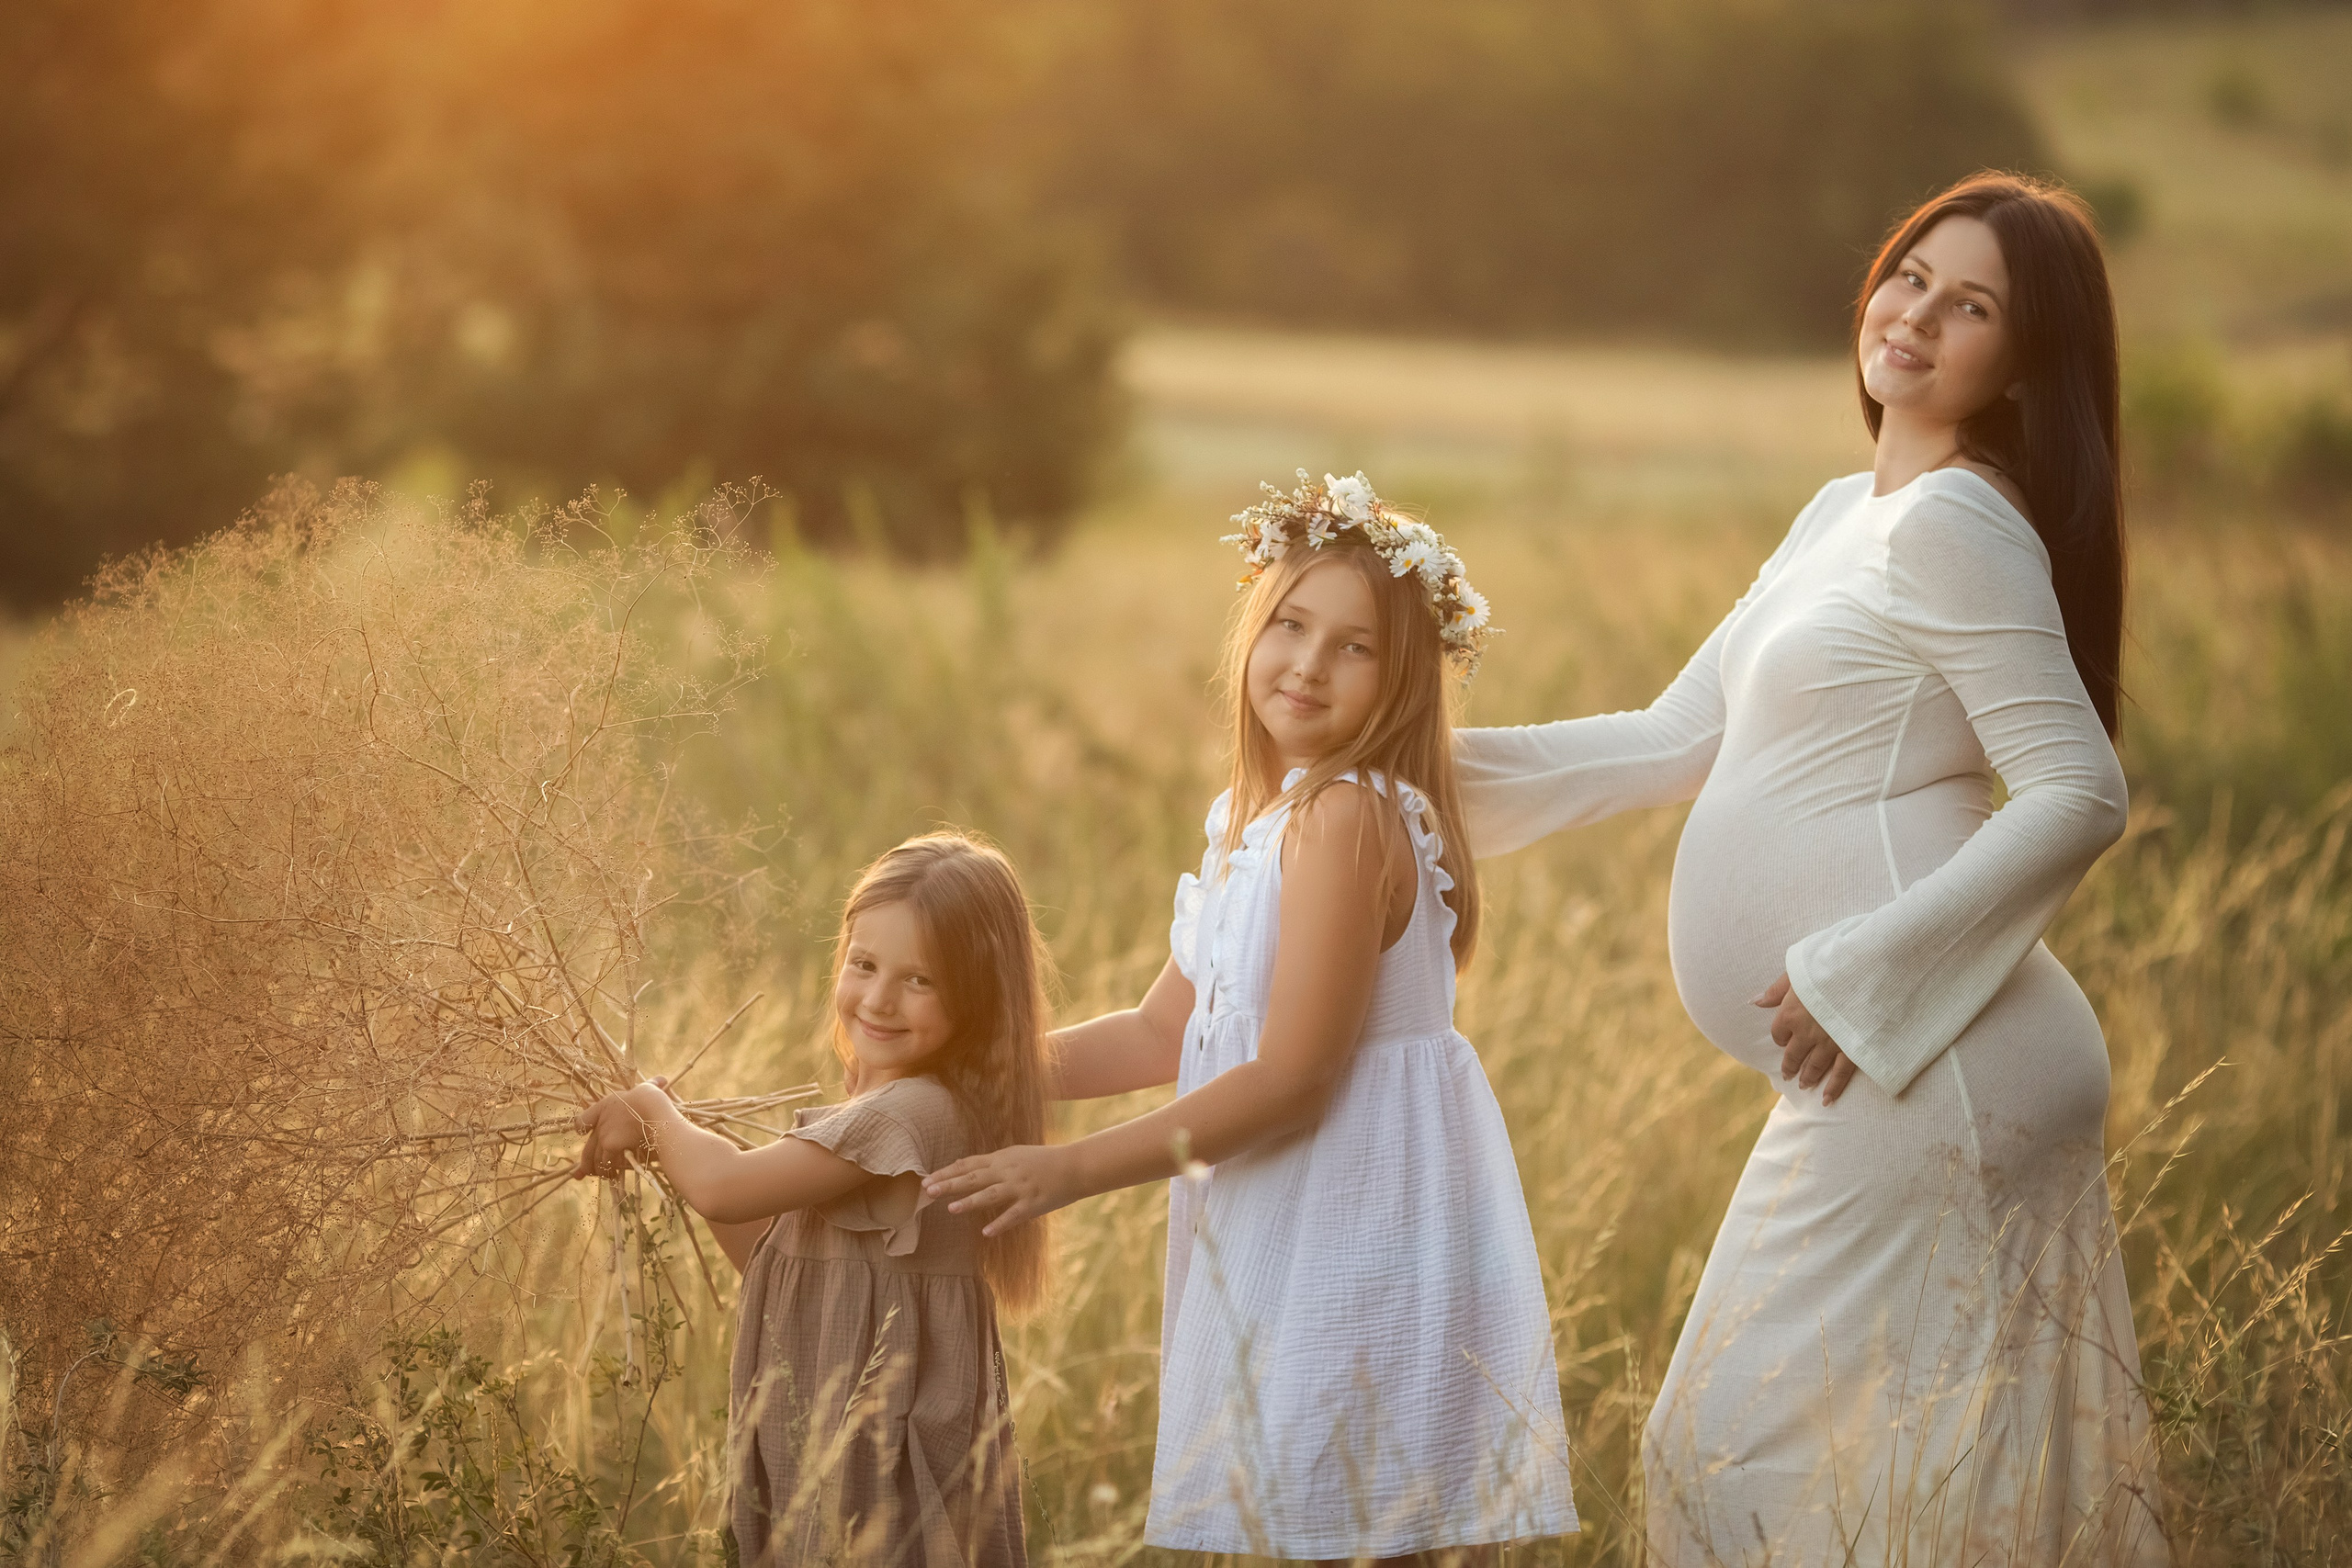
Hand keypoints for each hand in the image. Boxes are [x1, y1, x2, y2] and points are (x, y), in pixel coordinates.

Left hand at [569, 1077, 668, 1179]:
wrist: (654, 1111)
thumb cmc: (653, 1098)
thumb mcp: (649, 1089)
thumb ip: (651, 1086)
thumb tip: (662, 1079)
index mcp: (605, 1105)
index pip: (582, 1120)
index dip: (582, 1128)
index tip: (583, 1133)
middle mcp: (600, 1121)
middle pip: (587, 1147)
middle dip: (585, 1163)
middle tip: (584, 1173)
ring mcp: (604, 1134)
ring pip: (595, 1158)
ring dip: (599, 1170)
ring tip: (606, 1175)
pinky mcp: (611, 1145)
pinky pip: (607, 1163)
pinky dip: (610, 1171)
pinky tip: (615, 1175)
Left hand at [922, 1144, 1079, 1236]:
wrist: (1075, 1166)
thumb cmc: (1044, 1161)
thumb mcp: (1016, 1154)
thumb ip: (992, 1162)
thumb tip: (963, 1166)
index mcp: (1002, 1158)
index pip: (969, 1164)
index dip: (947, 1171)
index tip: (927, 1178)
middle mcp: (1008, 1171)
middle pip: (973, 1177)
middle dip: (949, 1184)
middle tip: (927, 1190)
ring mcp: (1020, 1187)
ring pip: (990, 1194)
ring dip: (970, 1201)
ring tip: (950, 1208)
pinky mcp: (1033, 1203)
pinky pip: (1014, 1215)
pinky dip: (1000, 1223)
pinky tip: (986, 1232)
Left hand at [1754, 977, 1859, 1105]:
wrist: (1865, 970)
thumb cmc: (1830, 964)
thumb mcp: (1800, 969)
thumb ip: (1778, 989)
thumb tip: (1755, 1002)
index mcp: (1791, 1012)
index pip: (1779, 1033)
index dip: (1781, 1037)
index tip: (1785, 1039)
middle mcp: (1806, 1032)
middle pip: (1794, 1054)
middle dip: (1791, 1065)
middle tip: (1789, 1075)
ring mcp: (1829, 1043)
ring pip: (1815, 1066)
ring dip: (1808, 1077)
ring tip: (1804, 1085)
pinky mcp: (1851, 1049)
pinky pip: (1841, 1074)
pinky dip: (1834, 1088)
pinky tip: (1828, 1099)